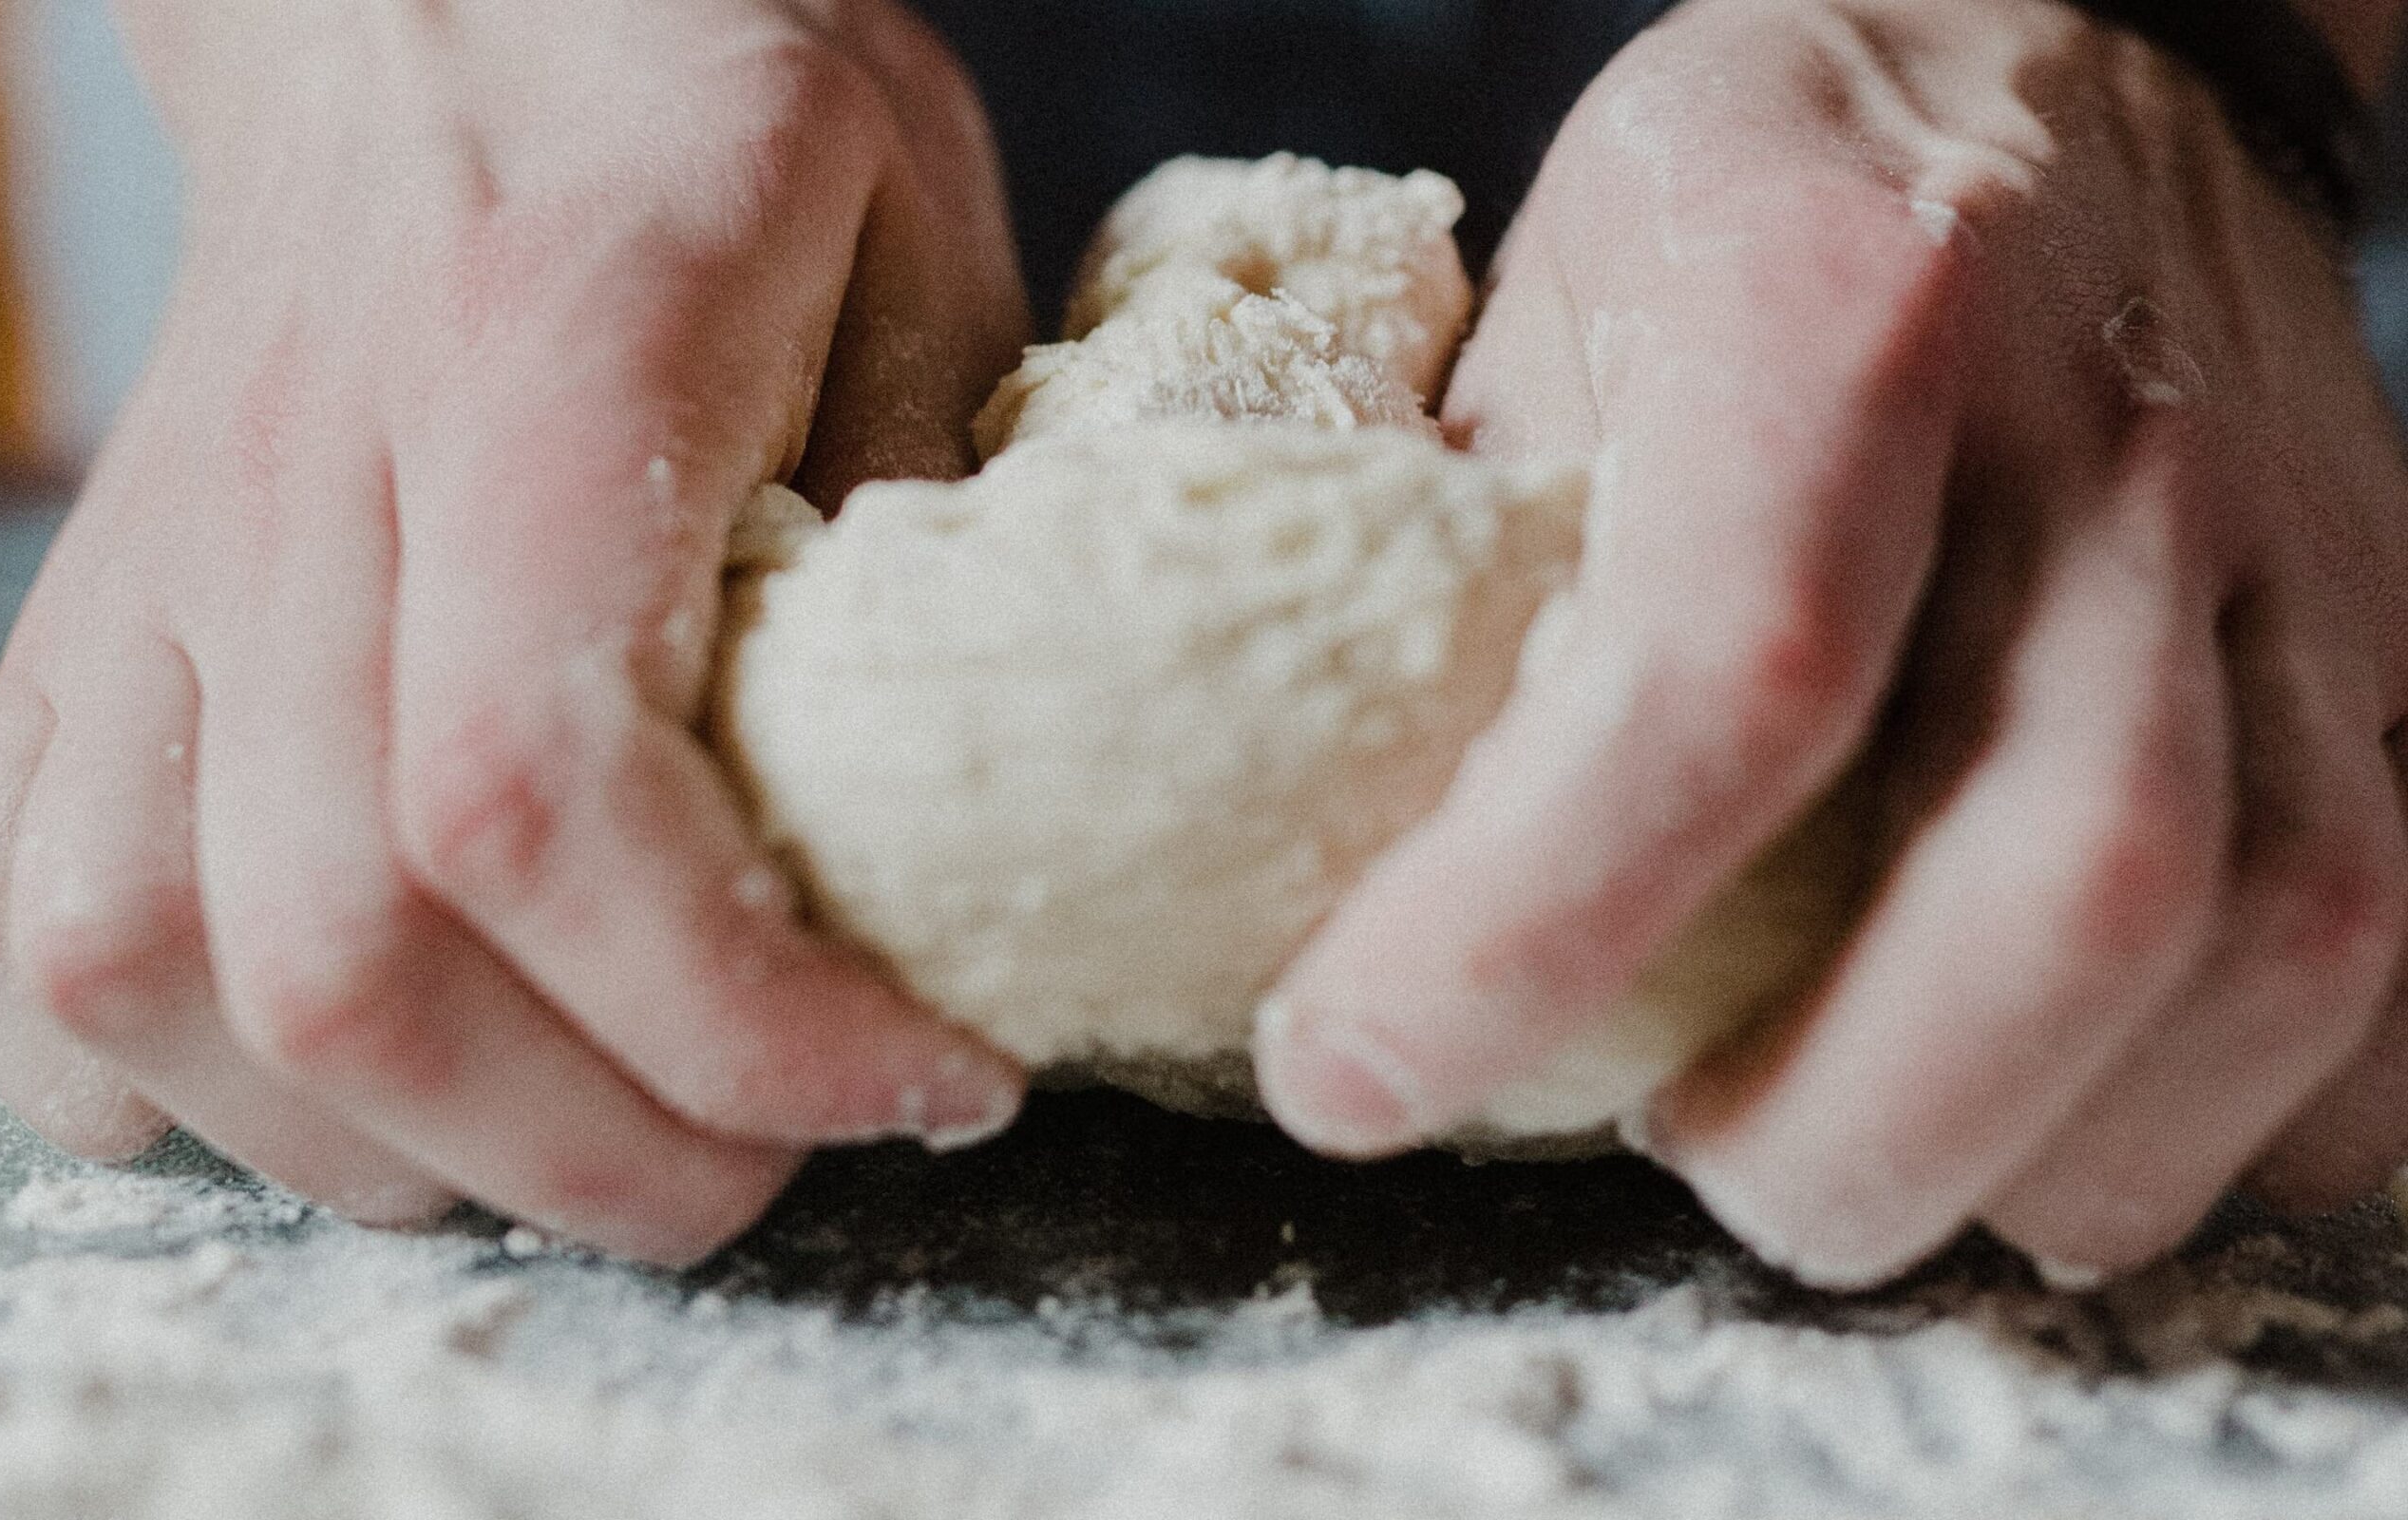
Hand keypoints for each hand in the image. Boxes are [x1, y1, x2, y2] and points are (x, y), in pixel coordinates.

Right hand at [0, 0, 1029, 1262]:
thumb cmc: (705, 109)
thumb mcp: (916, 234)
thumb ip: (942, 499)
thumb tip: (954, 807)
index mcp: (535, 361)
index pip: (539, 794)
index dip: (739, 1017)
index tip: (933, 1079)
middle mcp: (299, 486)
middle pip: (345, 956)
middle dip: (604, 1151)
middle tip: (786, 1152)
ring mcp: (157, 572)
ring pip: (151, 981)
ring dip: (407, 1150)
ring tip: (606, 1128)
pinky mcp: (89, 638)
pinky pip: (32, 941)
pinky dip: (187, 1081)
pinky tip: (369, 1073)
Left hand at [1256, 0, 2407, 1286]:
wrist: (2060, 29)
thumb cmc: (1758, 192)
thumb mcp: (1544, 310)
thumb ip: (1465, 565)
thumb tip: (1336, 853)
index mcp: (1838, 307)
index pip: (1724, 676)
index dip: (1525, 929)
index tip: (1351, 1074)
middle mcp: (2105, 426)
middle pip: (2076, 875)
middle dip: (1849, 1126)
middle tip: (1688, 1167)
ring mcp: (2292, 535)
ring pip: (2286, 939)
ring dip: (2050, 1151)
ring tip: (1859, 1162)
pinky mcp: (2389, 624)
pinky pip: (2402, 953)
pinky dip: (2250, 1114)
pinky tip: (2070, 1123)